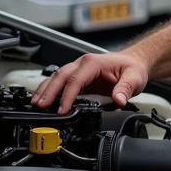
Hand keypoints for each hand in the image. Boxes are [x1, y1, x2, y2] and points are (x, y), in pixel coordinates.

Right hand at [30, 51, 150, 113]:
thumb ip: (126, 89)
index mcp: (94, 62)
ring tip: (36, 104)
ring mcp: (78, 69)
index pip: (76, 79)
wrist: (134, 62)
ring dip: (45, 90)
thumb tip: (119, 100)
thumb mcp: (134, 78)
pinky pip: (60, 81)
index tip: (62, 109)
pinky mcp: (77, 76)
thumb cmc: (133, 67)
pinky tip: (43, 99)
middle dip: (49, 91)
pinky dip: (49, 89)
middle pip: (60, 76)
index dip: (67, 95)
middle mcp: (83, 63)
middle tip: (40, 106)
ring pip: (56, 77)